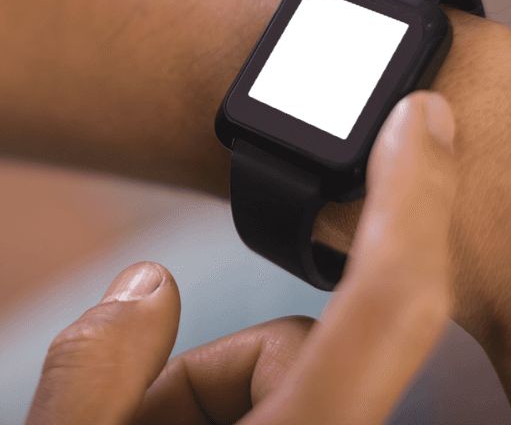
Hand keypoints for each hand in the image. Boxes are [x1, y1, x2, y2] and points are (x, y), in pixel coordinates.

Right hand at [25, 90, 458, 423]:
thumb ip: (92, 371)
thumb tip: (147, 285)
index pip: (391, 306)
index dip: (412, 195)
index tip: (419, 116)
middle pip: (297, 347)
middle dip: (217, 370)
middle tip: (141, 418)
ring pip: (278, 376)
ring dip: (202, 399)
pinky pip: (274, 401)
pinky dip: (211, 412)